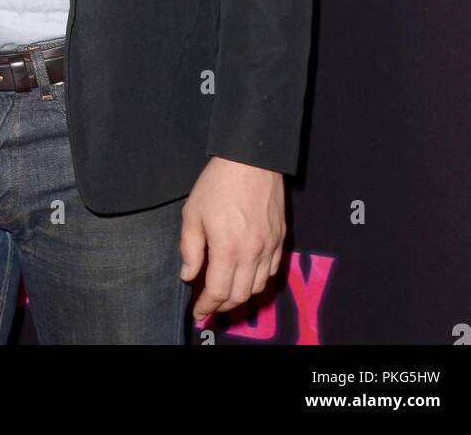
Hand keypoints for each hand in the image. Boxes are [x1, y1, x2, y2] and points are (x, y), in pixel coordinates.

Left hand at [179, 156, 285, 319]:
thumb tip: (189, 275)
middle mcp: (253, 253)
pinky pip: (273, 270)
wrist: (252, 159)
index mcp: (228, 248)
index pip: (219, 291)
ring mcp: (270, 246)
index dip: (207, 305)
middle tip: (211, 304)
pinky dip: (259, 280)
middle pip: (240, 295)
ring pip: (258, 287)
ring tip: (228, 293)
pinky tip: (247, 275)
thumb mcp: (193, 212)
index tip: (199, 311)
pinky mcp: (281, 238)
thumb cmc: (218, 183)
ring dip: (242, 295)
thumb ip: (191, 248)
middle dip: (223, 305)